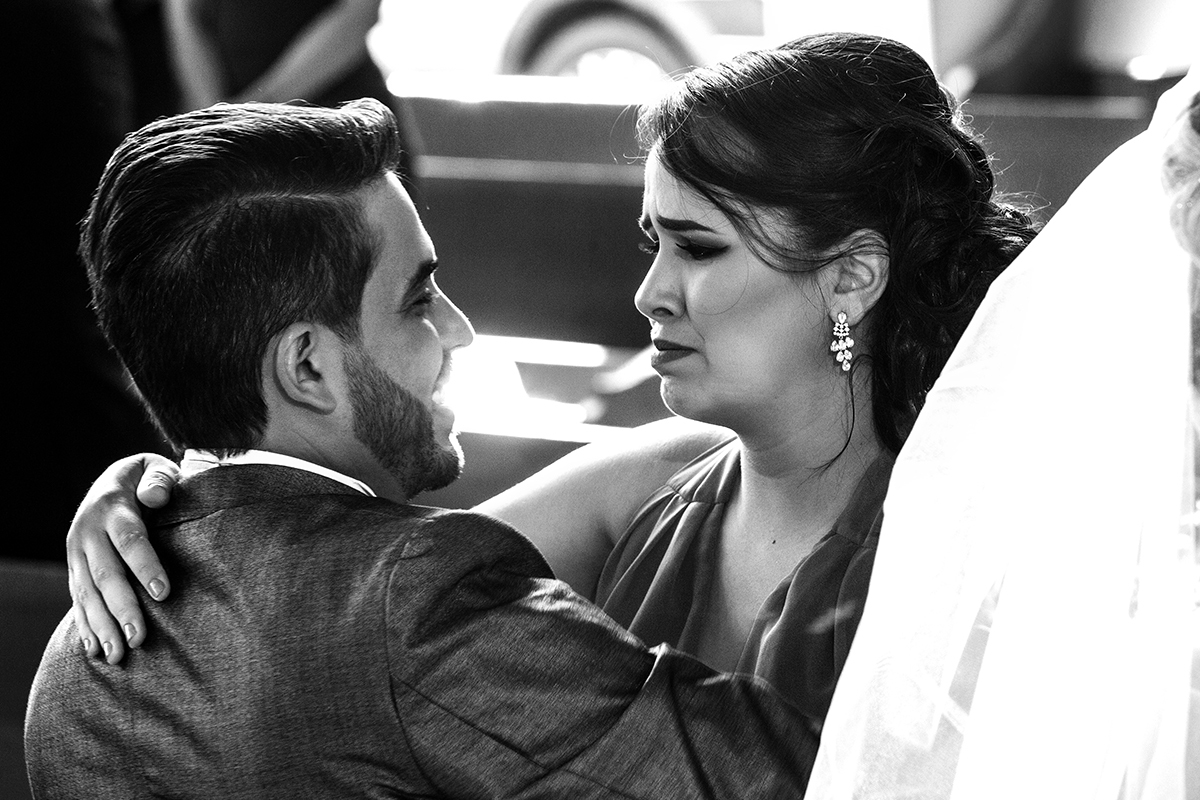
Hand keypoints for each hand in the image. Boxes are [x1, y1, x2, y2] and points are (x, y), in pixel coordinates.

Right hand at [67, 454, 178, 663]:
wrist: (111, 480)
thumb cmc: (146, 478)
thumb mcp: (154, 468)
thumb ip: (160, 479)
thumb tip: (155, 496)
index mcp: (112, 506)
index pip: (130, 540)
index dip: (145, 566)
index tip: (163, 593)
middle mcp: (88, 532)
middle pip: (106, 574)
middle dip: (122, 608)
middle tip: (138, 638)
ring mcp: (77, 552)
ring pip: (87, 592)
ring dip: (101, 625)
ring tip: (118, 655)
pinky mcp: (74, 567)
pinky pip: (77, 599)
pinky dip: (86, 625)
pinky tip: (96, 649)